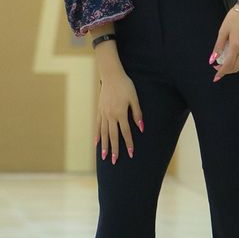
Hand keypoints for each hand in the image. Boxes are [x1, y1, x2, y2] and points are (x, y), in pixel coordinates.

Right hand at [94, 48, 143, 164]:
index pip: (125, 132)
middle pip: (113, 136)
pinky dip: (97, 135)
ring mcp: (103, 113)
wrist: (111, 75)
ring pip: (104, 133)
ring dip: (104, 146)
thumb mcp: (134, 98)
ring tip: (104, 157)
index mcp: (121, 113)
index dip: (129, 144)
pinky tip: (96, 143)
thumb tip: (141, 128)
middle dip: (114, 149)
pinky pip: (98, 125)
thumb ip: (137, 113)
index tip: (131, 154)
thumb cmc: (125, 85)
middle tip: (114, 162)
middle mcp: (111, 115)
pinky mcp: (99, 110)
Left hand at [209, 6, 238, 80]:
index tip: (215, 77)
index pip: (228, 64)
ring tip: (221, 63)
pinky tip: (229, 57)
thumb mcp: (222, 31)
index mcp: (236, 46)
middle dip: (226, 71)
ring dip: (231, 67)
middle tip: (216, 68)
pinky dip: (236, 61)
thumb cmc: (233, 19)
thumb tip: (212, 60)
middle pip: (235, 67)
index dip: (221, 72)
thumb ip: (218, 47)